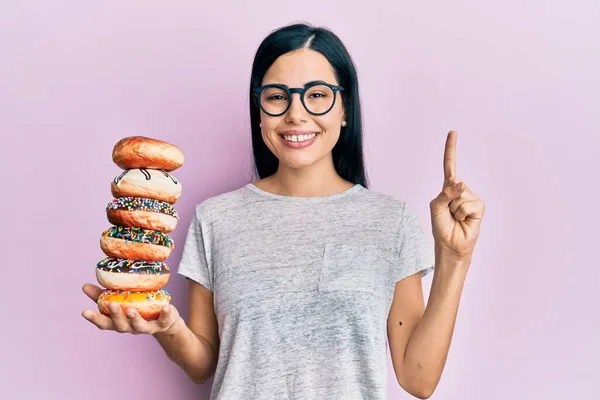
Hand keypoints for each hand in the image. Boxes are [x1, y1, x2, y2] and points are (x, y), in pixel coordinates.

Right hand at [81, 283, 182, 334]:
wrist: (166, 323)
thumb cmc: (139, 309)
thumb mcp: (121, 302)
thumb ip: (103, 296)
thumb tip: (84, 286)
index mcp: (120, 322)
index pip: (105, 323)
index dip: (95, 319)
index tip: (84, 312)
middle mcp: (132, 327)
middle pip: (121, 326)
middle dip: (116, 316)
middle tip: (112, 304)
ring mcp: (148, 327)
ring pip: (140, 326)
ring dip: (135, 318)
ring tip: (131, 310)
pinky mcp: (163, 323)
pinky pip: (164, 320)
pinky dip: (165, 314)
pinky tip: (166, 307)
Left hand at [429, 130, 484, 260]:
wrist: (451, 244)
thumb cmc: (441, 226)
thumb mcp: (436, 207)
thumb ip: (445, 193)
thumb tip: (461, 184)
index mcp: (447, 187)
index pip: (450, 165)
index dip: (451, 148)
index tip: (453, 132)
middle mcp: (461, 190)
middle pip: (453, 183)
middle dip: (447, 199)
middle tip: (448, 213)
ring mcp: (471, 197)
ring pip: (460, 195)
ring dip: (454, 209)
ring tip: (455, 218)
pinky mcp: (479, 206)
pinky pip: (468, 204)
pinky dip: (463, 213)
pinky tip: (464, 220)